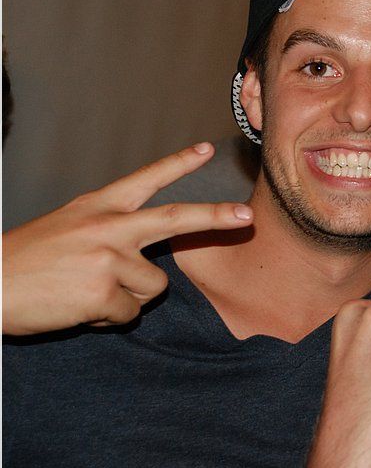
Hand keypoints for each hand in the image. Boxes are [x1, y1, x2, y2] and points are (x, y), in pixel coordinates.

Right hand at [2, 142, 253, 334]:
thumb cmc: (26, 261)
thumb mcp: (67, 226)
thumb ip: (108, 229)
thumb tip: (146, 256)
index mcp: (98, 206)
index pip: (145, 179)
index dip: (178, 164)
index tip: (207, 149)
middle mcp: (109, 226)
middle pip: (176, 218)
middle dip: (216, 218)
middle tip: (247, 216)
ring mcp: (108, 258)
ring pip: (153, 287)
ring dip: (127, 297)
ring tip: (85, 290)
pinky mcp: (103, 292)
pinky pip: (129, 314)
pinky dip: (108, 318)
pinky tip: (78, 306)